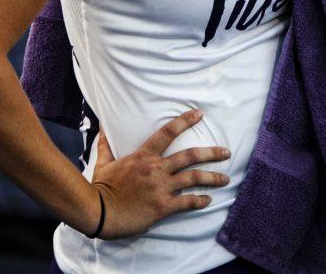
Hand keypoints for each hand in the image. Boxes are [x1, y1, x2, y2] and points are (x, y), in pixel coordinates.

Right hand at [81, 108, 230, 239]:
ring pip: (194, 178)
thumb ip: (106, 145)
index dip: (185, 121)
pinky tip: (208, 200)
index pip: (167, 132)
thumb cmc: (101, 187)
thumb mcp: (103, 162)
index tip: (200, 114)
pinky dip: (200, 201)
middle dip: (211, 153)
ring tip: (225, 178)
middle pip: (190, 156)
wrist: (99, 211)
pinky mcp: (162, 207)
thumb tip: (102, 127)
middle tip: (226, 152)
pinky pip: (187, 202)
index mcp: (143, 156)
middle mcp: (156, 169)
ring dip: (212, 177)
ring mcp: (161, 188)